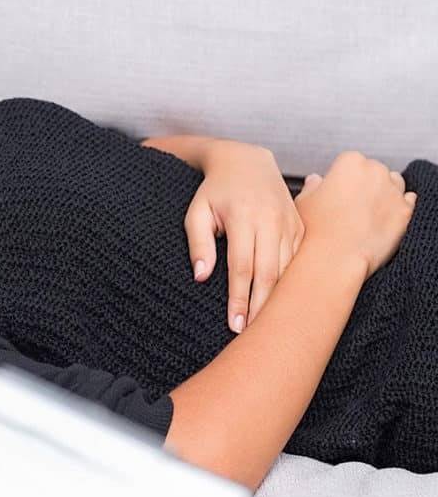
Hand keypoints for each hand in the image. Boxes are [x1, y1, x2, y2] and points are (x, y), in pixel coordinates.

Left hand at [185, 140, 303, 331]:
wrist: (247, 162)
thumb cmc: (215, 192)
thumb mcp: (197, 212)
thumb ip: (198, 243)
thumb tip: (201, 276)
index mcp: (243, 217)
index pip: (242, 266)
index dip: (239, 299)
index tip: (234, 325)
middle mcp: (270, 219)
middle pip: (269, 272)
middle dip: (261, 306)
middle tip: (253, 334)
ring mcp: (289, 222)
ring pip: (289, 268)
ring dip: (279, 298)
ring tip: (268, 324)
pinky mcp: (299, 225)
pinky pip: (299, 258)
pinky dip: (293, 282)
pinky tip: (285, 302)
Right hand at [292, 151, 416, 279]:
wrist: (334, 258)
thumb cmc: (316, 230)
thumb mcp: (303, 201)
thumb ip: (312, 186)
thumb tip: (315, 181)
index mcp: (350, 163)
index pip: (350, 162)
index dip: (341, 177)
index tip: (336, 190)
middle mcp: (376, 172)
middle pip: (373, 171)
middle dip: (364, 184)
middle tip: (349, 204)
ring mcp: (393, 191)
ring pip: (393, 184)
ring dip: (383, 193)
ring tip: (366, 212)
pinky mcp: (405, 212)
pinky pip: (407, 201)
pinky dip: (397, 206)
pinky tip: (383, 216)